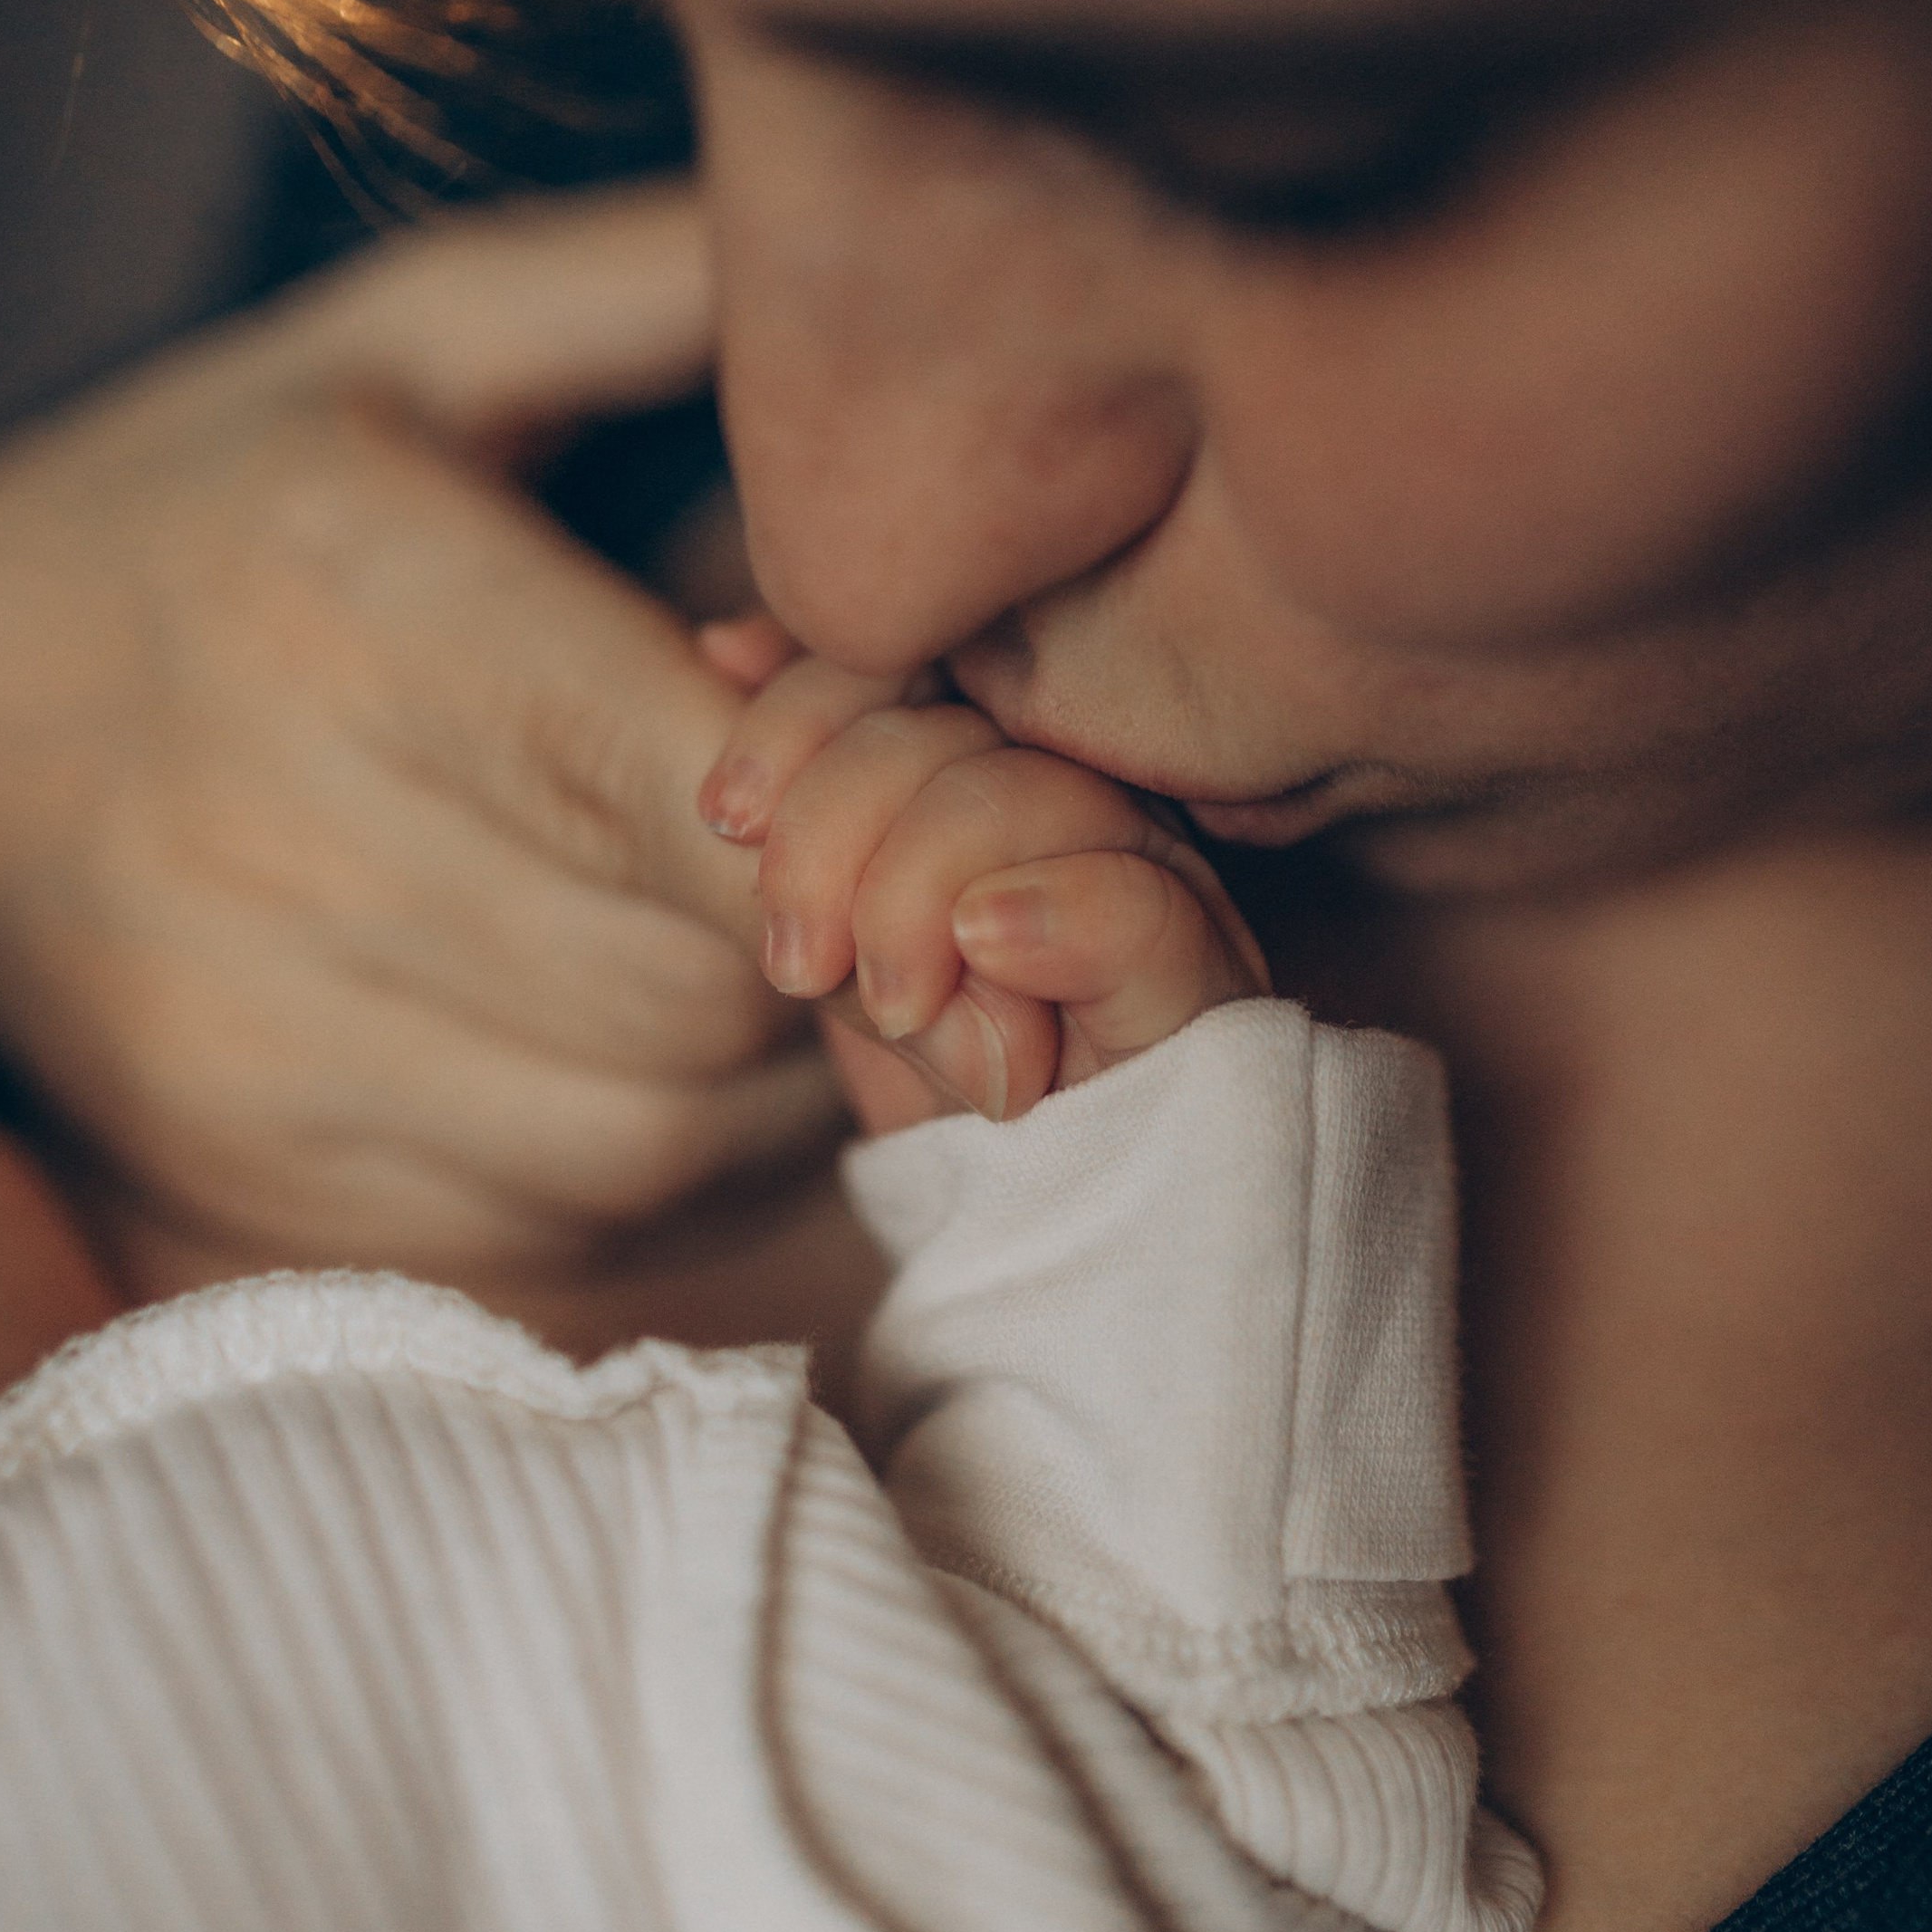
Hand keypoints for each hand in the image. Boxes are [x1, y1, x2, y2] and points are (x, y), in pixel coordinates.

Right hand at [0, 192, 850, 1303]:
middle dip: (859, 925)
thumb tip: (909, 252)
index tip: (926, 763)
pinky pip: (570, 1224)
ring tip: (797, 940)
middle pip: (719, 982)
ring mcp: (260, 1044)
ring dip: (792, 1061)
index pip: (699, 783)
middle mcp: (292, 842)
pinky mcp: (255, 1185)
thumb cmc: (200, 507)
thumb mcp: (407, 340)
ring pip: (668, 1132)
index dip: (873, 802)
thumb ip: (656, 284)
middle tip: (896, 853)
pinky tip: (669, 1033)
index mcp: (358, 600)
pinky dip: (678, 1150)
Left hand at [697, 649, 1267, 1133]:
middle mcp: (1100, 813)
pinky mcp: (1209, 1007)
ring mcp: (1169, 901)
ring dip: (924, 881)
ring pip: (1049, 796)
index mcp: (1012, 777)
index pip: (920, 664)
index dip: (811, 706)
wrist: (1051, 1281)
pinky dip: (1056, 914)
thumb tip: (723, 649)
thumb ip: (806, 820)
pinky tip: (981, 942)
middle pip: (971, 722)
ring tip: (882, 997)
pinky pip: (1146, 916)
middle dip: (843, 816)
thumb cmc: (946, 1107)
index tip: (726, 811)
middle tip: (793, 954)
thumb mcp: (842, 950)